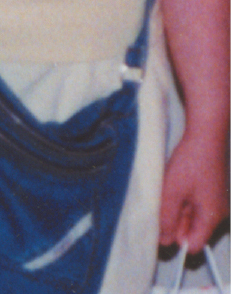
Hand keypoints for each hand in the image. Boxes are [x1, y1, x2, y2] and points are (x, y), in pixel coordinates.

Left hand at [159, 128, 228, 253]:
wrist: (206, 134)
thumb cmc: (191, 162)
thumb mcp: (172, 193)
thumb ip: (167, 219)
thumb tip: (164, 242)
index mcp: (212, 218)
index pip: (193, 245)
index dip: (175, 238)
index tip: (161, 222)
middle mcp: (219, 213)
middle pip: (193, 230)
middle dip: (176, 220)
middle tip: (165, 199)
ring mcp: (217, 201)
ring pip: (193, 216)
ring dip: (178, 207)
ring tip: (172, 187)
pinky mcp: (213, 190)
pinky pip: (197, 203)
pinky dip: (184, 197)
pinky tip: (178, 181)